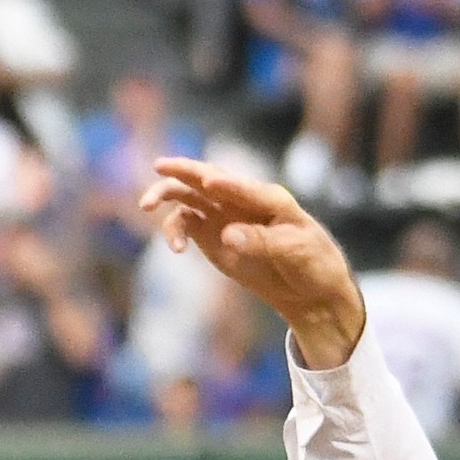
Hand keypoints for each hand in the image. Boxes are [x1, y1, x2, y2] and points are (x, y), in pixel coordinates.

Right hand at [139, 156, 365, 368]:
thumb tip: (227, 235)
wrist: (310, 291)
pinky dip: (174, 231)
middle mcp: (241, 201)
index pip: (243, 187)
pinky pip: (185, 224)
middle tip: (159, 167)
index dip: (226, 184)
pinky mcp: (211, 237)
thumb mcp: (296, 252)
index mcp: (269, 199)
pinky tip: (175, 248)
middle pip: (206, 178)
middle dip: (182, 171)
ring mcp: (223, 217)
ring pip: (188, 197)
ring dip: (166, 194)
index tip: (208, 184)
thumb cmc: (313, 264)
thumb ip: (262, 241)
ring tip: (146, 206)